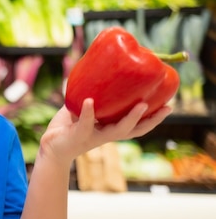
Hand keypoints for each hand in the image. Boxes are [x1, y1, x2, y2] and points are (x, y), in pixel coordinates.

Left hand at [39, 98, 171, 165]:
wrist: (50, 147)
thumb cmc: (67, 127)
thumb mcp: (81, 109)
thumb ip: (90, 95)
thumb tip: (97, 71)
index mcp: (109, 129)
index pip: (137, 126)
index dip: (153, 118)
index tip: (169, 106)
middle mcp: (106, 135)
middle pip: (135, 130)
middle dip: (151, 120)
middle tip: (167, 107)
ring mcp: (94, 136)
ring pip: (117, 130)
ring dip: (130, 118)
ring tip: (140, 104)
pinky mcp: (78, 136)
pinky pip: (85, 123)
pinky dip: (87, 112)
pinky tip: (89, 101)